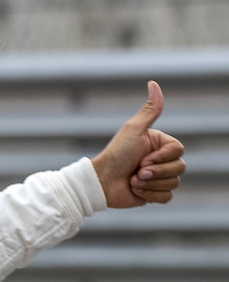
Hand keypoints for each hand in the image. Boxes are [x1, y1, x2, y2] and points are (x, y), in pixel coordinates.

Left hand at [91, 81, 185, 208]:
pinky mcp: (153, 194)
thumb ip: (150, 110)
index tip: (142, 158)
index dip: (162, 157)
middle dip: (156, 172)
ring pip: (174, 183)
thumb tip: (153, 83)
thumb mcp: (134, 129)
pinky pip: (167, 197)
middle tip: (136, 172)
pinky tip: (135, 191)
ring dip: (150, 184)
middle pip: (180, 168)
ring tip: (132, 181)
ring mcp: (157, 178)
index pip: (179, 151)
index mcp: (159, 144)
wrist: (101, 183)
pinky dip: (151, 195)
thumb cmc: (116, 154)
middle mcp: (160, 160)